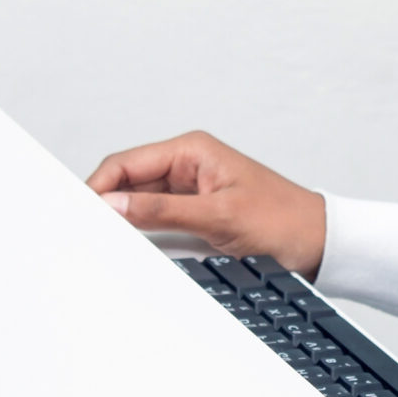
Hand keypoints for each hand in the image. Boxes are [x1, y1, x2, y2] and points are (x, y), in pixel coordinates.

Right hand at [85, 132, 326, 275]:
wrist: (320, 243)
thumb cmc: (283, 221)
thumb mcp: (218, 217)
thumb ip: (162, 212)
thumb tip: (114, 205)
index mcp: (191, 151)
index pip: (125, 164)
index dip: (97, 187)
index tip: (77, 213)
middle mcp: (187, 165)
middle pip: (126, 183)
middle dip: (105, 205)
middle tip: (83, 232)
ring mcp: (190, 190)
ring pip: (138, 204)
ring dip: (123, 221)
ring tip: (105, 240)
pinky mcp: (195, 212)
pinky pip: (156, 220)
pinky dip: (141, 233)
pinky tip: (132, 246)